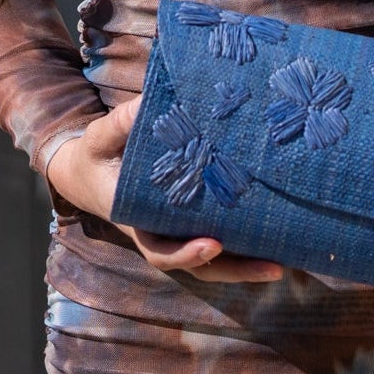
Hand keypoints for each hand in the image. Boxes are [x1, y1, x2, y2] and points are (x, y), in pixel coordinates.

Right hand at [44, 95, 284, 283]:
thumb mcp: (101, 137)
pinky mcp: (190, 220)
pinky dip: (243, 247)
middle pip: (198, 266)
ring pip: (213, 262)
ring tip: (283, 265)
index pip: (159, 250)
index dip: (186, 252)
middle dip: (235, 270)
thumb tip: (147, 102)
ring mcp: (176, 231)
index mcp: (136, 220)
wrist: (90, 170)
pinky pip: (218, 241)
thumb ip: (120, 123)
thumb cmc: (97, 153)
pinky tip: (277, 240)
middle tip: (273, 268)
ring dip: (246, 266)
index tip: (213, 244)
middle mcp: (159, 234)